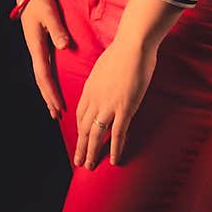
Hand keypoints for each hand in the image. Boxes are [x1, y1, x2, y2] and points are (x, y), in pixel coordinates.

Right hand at [18, 0, 68, 119]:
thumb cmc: (40, 2)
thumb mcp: (50, 14)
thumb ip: (57, 30)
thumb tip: (64, 47)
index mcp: (37, 46)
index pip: (45, 76)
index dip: (51, 92)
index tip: (58, 106)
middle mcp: (36, 50)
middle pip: (42, 80)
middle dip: (49, 98)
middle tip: (57, 115)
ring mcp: (37, 48)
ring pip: (43, 76)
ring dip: (49, 92)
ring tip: (55, 108)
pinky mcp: (41, 45)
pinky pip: (46, 68)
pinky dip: (50, 81)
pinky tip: (54, 87)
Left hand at [73, 37, 158, 168]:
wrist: (132, 45)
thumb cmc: (122, 51)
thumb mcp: (104, 66)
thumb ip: (102, 80)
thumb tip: (106, 84)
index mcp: (90, 89)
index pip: (80, 115)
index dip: (80, 130)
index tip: (80, 139)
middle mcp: (95, 100)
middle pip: (84, 129)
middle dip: (81, 147)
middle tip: (79, 162)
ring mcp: (109, 105)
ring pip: (96, 135)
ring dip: (92, 152)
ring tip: (90, 166)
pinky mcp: (125, 108)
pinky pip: (117, 133)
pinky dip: (114, 148)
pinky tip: (114, 160)